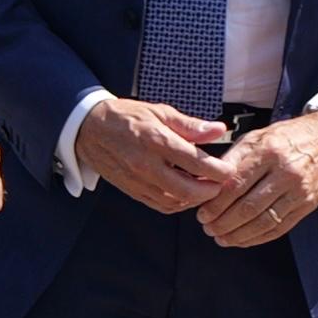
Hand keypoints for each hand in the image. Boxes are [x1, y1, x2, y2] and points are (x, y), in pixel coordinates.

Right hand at [74, 94, 234, 212]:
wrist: (88, 128)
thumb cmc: (127, 117)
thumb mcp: (160, 112)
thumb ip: (191, 125)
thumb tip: (219, 130)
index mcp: (156, 141)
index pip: (196, 163)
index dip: (220, 170)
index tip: (229, 169)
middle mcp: (145, 164)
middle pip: (188, 190)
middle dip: (212, 190)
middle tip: (221, 182)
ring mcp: (137, 180)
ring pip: (176, 201)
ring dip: (196, 199)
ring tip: (206, 187)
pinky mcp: (131, 190)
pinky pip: (161, 205)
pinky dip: (180, 203)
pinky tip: (188, 193)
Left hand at [197, 113, 317, 247]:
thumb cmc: (286, 138)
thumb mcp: (254, 139)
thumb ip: (231, 160)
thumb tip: (206, 184)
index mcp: (268, 153)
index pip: (235, 186)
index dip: (215, 204)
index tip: (202, 214)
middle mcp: (286, 173)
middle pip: (248, 207)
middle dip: (223, 223)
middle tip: (209, 228)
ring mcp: (300, 191)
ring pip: (264, 221)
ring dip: (239, 234)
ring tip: (222, 238)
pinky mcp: (309, 204)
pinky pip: (281, 227)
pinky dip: (259, 238)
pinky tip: (244, 239)